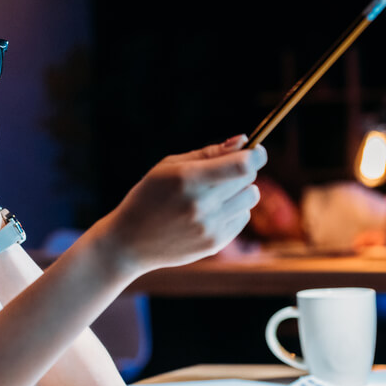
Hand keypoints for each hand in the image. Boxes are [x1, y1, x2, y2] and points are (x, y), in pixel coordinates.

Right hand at [97, 135, 266, 277]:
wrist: (130, 241)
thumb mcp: (169, 166)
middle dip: (243, 169)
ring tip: (216, 192)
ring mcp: (209, 226)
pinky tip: (210, 211)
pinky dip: (233, 210)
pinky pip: (242, 218)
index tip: (255, 150)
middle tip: (225, 171)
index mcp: (188, 179)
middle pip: (249, 179)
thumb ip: (208, 153)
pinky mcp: (214, 243)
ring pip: (250, 198)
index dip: (255, 154)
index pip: (242, 165)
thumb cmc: (149, 195)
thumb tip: (243, 141)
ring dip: (240, 191)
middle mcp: (201, 204)